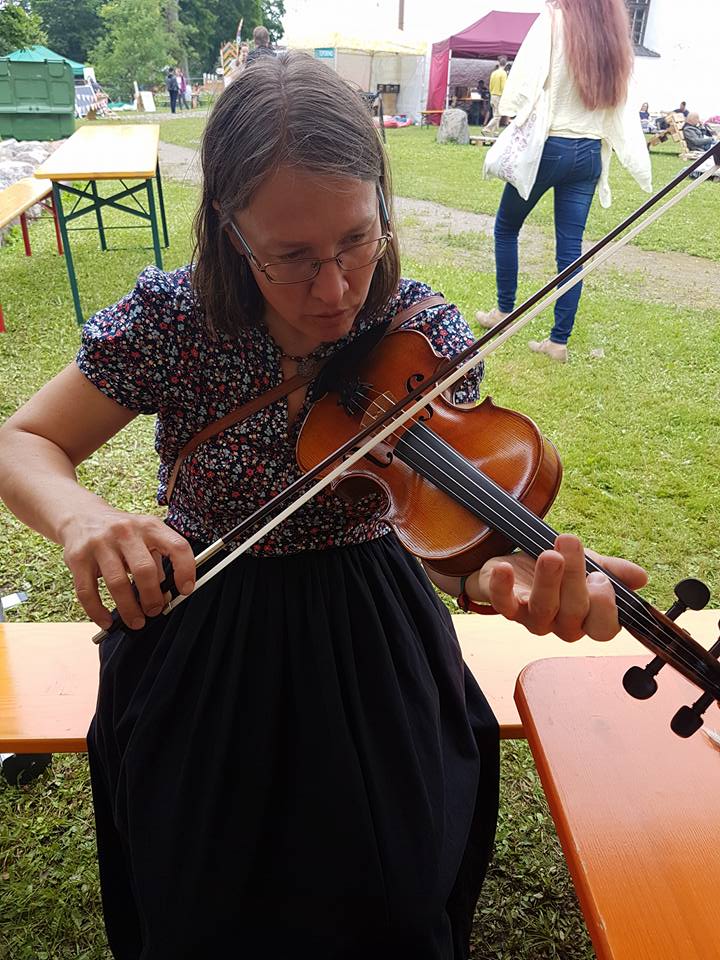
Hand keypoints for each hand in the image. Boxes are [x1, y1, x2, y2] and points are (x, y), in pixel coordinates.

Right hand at [61, 507, 195, 629]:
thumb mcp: (145, 536)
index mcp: (149, 526)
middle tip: (154, 611)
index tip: (186, 590)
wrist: (81, 515)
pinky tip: (107, 621)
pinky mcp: (78, 558)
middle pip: (144, 570)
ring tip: (136, 621)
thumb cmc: (121, 532)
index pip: (177, 546)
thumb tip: (165, 595)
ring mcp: (100, 543)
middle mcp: (125, 531)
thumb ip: (157, 562)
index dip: (186, 570)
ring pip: (117, 583)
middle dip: (152, 598)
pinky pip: (87, 592)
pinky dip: (98, 612)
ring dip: (129, 609)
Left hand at [468, 534, 647, 642]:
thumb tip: (641, 577)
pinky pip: (504, 603)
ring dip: (547, 580)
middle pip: (574, 612)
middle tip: (571, 544)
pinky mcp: (507, 607)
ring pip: (543, 608)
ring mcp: (533, 619)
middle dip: (574, 577)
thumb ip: (614, 571)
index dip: (604, 607)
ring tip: (550, 554)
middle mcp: (562, 625)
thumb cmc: (560, 572)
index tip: (601, 577)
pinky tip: (504, 569)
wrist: (518, 566)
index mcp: (588, 619)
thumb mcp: (591, 566)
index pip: (604, 629)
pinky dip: (503, 586)